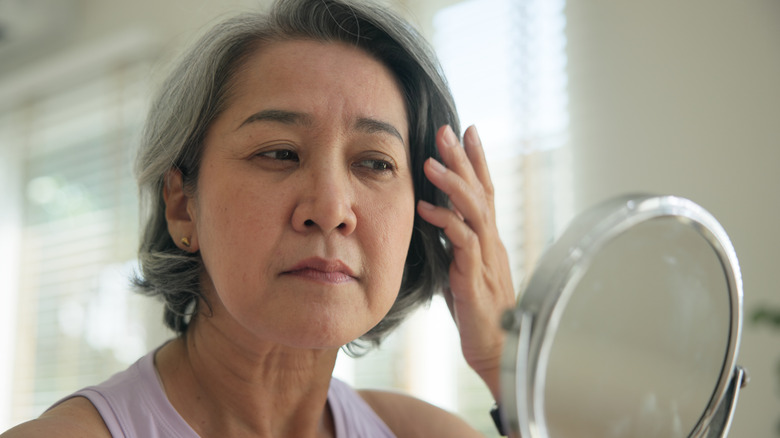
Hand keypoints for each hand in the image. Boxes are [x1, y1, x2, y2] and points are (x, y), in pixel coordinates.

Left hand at [416, 124, 515, 399]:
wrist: (499, 350)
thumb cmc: (479, 312)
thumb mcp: (464, 270)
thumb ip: (456, 245)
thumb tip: (438, 223)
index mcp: (489, 239)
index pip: (486, 191)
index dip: (477, 160)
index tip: (467, 131)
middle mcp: (492, 242)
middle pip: (481, 190)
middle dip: (464, 158)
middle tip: (447, 129)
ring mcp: (487, 258)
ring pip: (475, 210)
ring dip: (452, 183)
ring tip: (430, 160)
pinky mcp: (476, 277)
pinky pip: (462, 242)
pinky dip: (444, 221)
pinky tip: (425, 208)